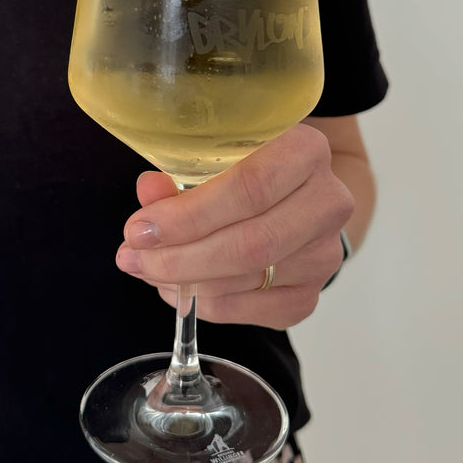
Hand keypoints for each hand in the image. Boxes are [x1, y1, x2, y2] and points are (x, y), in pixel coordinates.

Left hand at [115, 123, 354, 329]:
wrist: (294, 194)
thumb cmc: (246, 168)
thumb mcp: (215, 154)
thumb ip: (180, 171)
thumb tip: (149, 191)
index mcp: (305, 151)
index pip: (250, 188)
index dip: (190, 216)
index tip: (140, 229)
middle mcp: (327, 202)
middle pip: (251, 243)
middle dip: (180, 258)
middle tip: (134, 258)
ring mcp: (325, 253)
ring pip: (249, 279)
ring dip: (187, 282)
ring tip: (148, 269)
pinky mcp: (311, 292)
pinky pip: (255, 310)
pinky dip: (208, 304)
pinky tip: (179, 289)